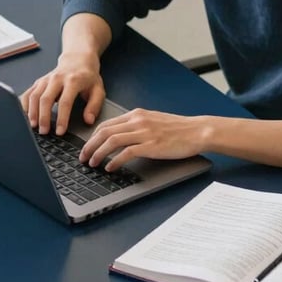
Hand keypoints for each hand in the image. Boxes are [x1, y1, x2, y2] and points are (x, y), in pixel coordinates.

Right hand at [20, 51, 105, 135]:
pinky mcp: (38, 82)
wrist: (78, 59)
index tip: (60, 131)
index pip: (65, 101)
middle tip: (44, 132)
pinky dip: (24, 105)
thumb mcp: (98, 90)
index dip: (62, 118)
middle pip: (46, 99)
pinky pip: (28, 93)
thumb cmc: (88, 76)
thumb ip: (94, 106)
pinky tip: (25, 116)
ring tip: (34, 127)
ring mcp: (46, 79)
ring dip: (32, 112)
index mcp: (73, 80)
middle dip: (43, 117)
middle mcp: (57, 78)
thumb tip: (89, 120)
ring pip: (34, 96)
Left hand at [79, 109, 208, 170]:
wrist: (197, 131)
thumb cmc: (179, 128)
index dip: (92, 137)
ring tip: (92, 163)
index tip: (87, 147)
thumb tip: (121, 136)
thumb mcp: (154, 120)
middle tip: (83, 157)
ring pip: (111, 141)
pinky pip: (126, 153)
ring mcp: (144, 132)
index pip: (106, 124)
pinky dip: (114, 161)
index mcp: (136, 114)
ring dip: (98, 153)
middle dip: (89, 146)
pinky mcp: (151, 145)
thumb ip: (137, 125)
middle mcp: (138, 121)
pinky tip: (110, 168)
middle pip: (104, 131)